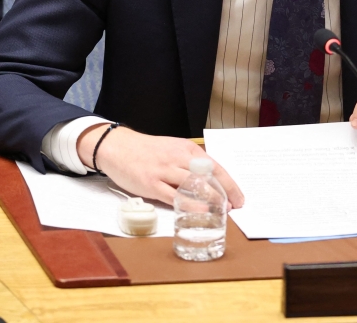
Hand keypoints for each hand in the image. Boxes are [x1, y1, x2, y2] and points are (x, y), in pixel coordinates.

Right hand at [77, 125, 244, 207]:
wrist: (117, 146)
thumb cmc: (147, 151)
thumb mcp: (173, 149)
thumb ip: (189, 163)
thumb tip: (209, 182)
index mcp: (186, 149)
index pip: (215, 166)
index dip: (229, 183)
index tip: (239, 196)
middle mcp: (178, 158)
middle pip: (209, 176)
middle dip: (225, 192)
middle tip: (235, 206)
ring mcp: (164, 171)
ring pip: (195, 185)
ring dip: (211, 198)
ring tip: (222, 210)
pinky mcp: (151, 184)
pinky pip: (174, 196)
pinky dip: (190, 204)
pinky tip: (201, 211)